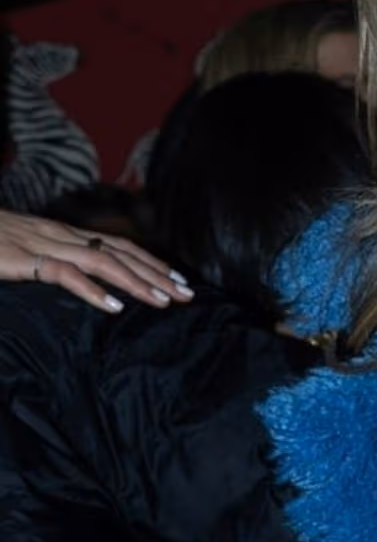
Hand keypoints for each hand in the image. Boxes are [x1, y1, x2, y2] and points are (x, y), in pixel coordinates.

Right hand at [0, 210, 191, 313]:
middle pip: (122, 253)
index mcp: (67, 235)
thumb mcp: (27, 251)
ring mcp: (45, 246)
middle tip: (187, 294)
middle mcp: (64, 236)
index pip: (121, 246)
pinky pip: (65, 274)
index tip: (177, 280)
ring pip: (104, 262)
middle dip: (158, 274)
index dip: (151, 262)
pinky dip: (93, 290)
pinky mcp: (24, 260)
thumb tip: (85, 280)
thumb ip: (56, 263)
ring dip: (137, 282)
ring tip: (163, 301)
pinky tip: (114, 306)